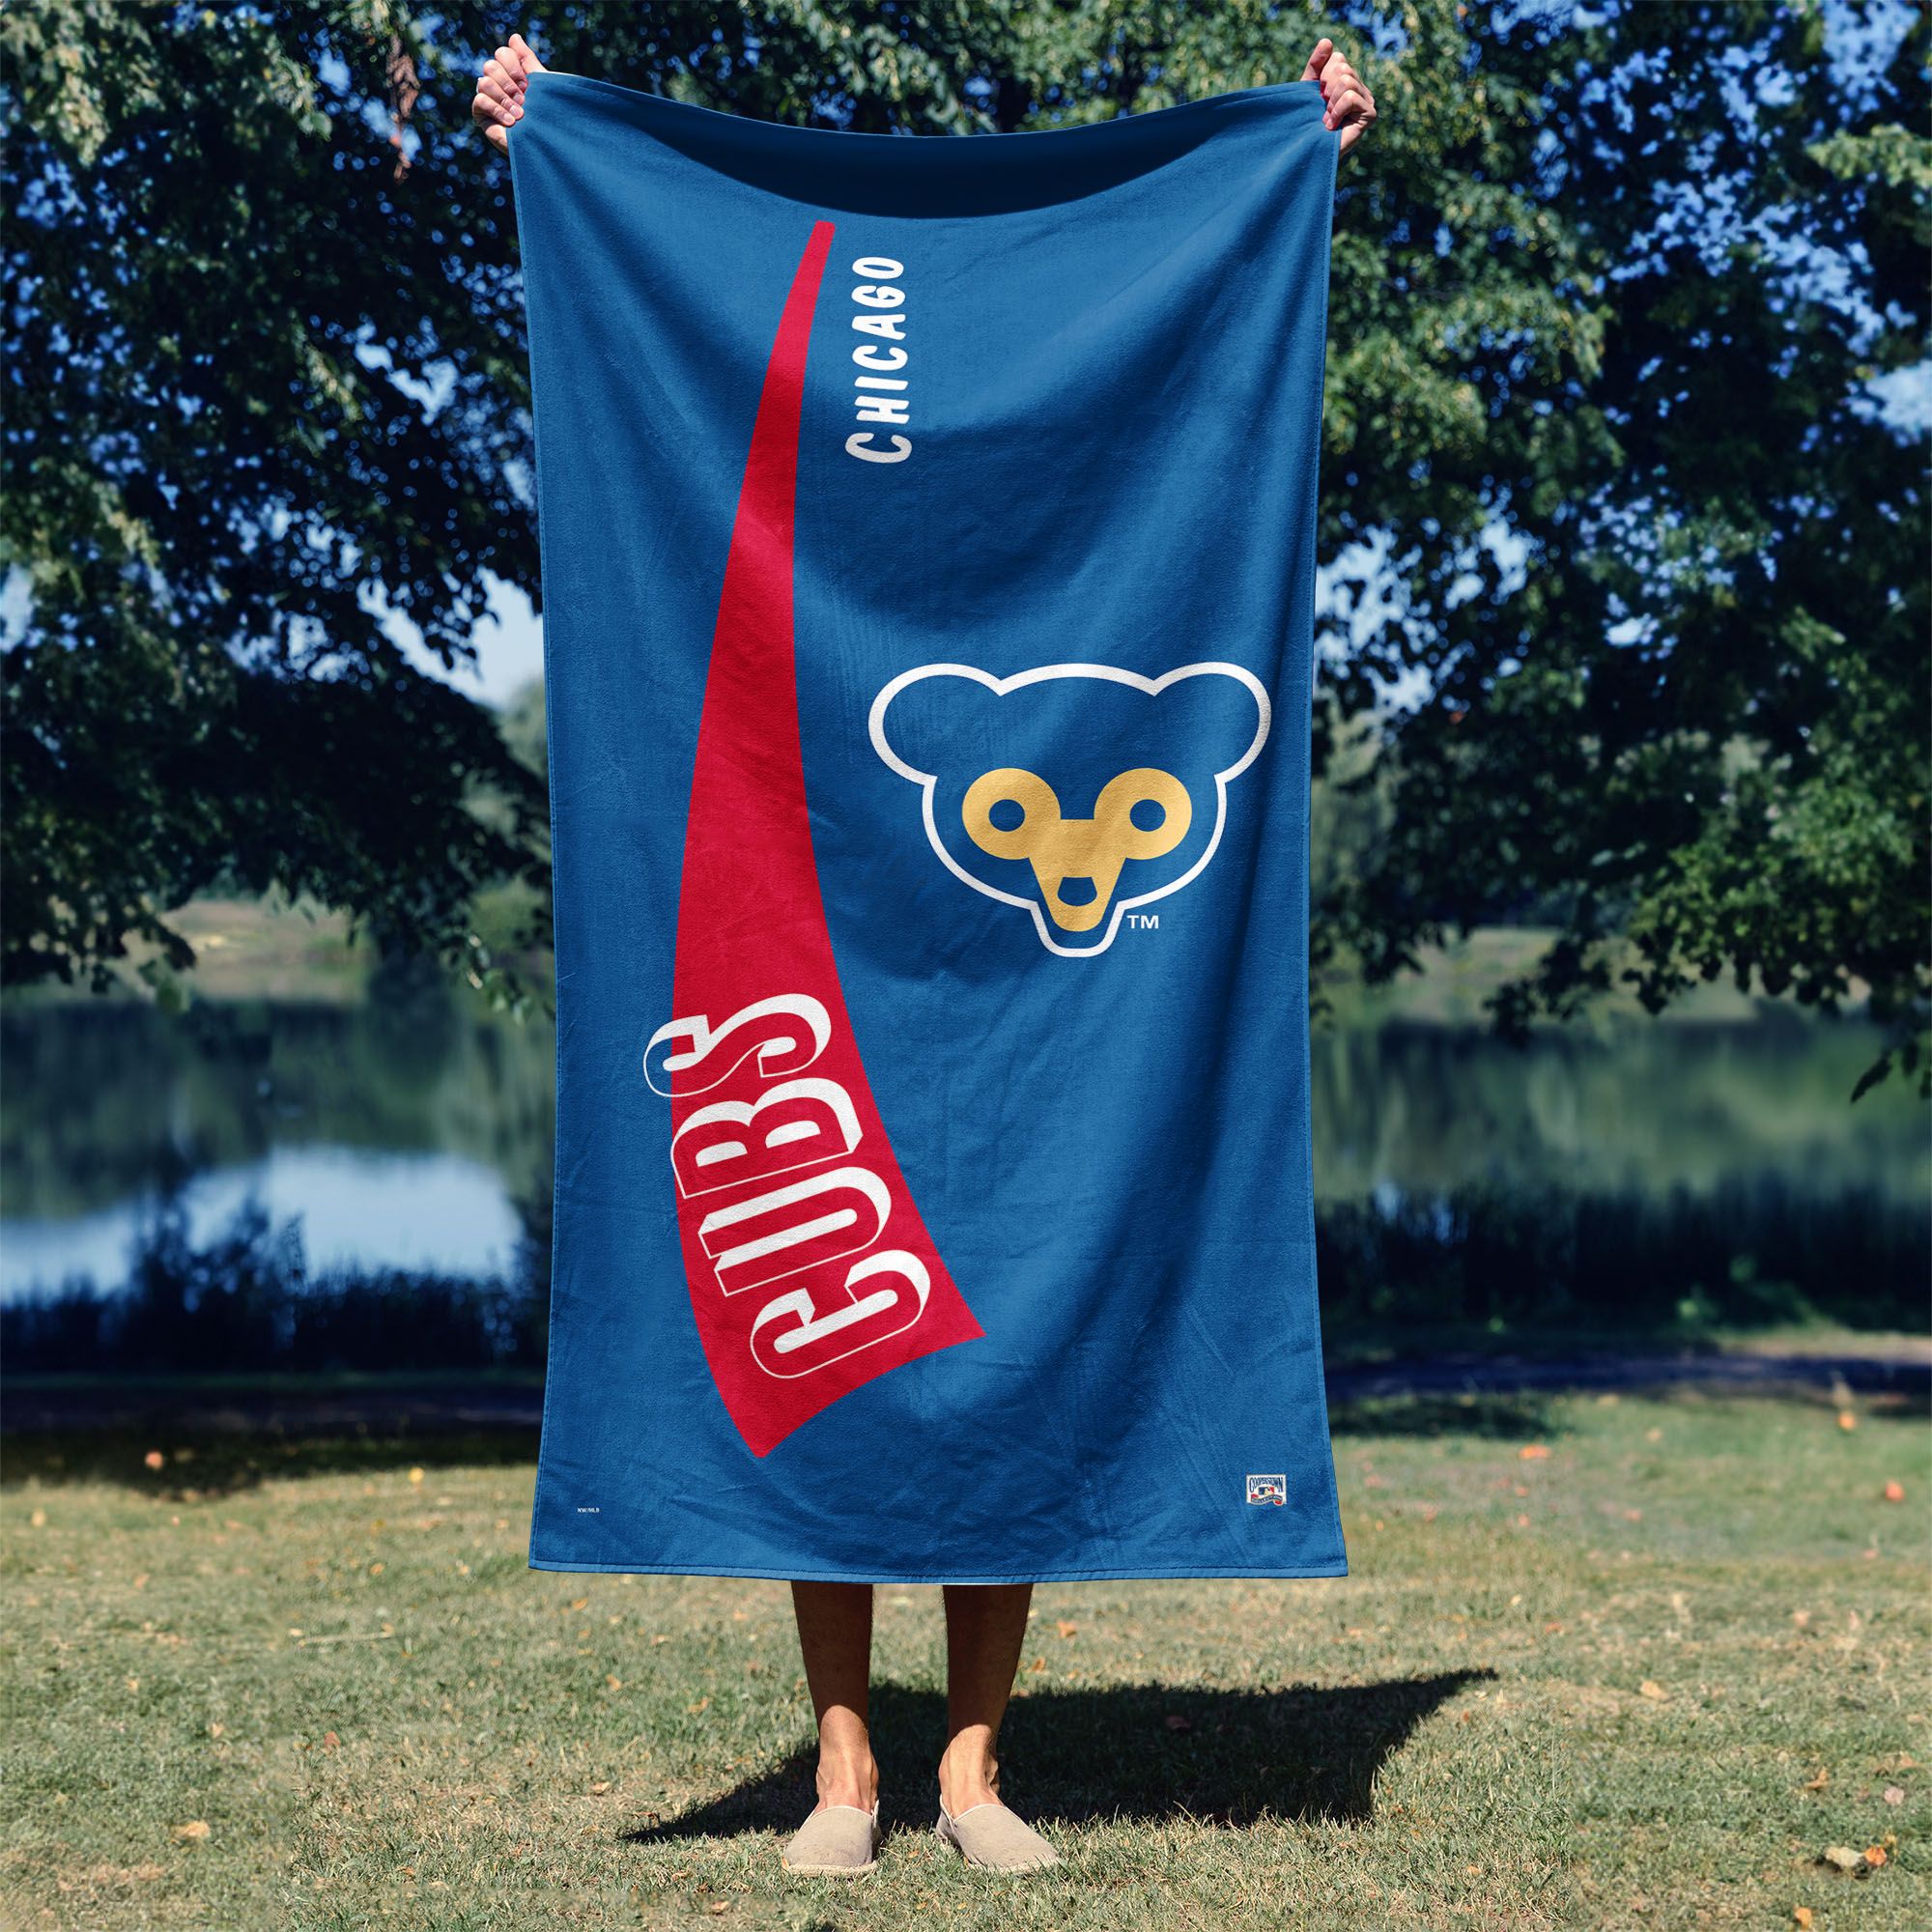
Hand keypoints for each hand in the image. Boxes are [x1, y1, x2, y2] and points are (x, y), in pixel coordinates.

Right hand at [472, 32, 545, 152]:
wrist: (548, 144)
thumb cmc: (548, 115)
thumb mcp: (542, 84)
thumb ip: (528, 61)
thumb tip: (514, 37)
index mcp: (512, 73)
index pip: (503, 53)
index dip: (514, 66)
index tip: (528, 84)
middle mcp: (498, 82)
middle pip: (491, 65)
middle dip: (509, 83)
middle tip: (524, 100)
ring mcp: (488, 97)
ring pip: (484, 81)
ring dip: (504, 98)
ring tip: (520, 114)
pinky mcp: (481, 114)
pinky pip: (480, 100)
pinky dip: (497, 109)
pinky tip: (512, 122)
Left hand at [1300, 38, 1376, 156]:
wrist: (1308, 151)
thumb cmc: (1308, 122)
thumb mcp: (1308, 89)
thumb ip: (1316, 65)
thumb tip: (1327, 41)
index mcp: (1349, 79)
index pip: (1338, 58)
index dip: (1322, 76)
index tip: (1318, 97)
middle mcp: (1361, 88)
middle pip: (1343, 68)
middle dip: (1326, 90)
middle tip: (1323, 110)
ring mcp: (1368, 101)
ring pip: (1347, 81)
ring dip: (1330, 103)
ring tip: (1327, 119)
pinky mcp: (1370, 114)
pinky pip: (1351, 97)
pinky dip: (1336, 111)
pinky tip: (1332, 125)